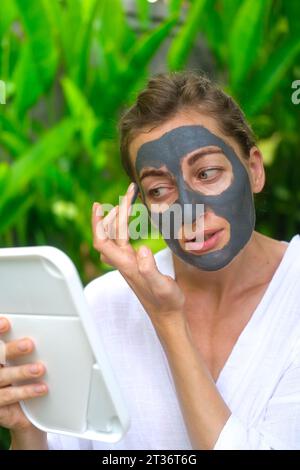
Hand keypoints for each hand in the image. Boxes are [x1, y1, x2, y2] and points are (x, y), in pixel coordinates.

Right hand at [0, 317, 47, 434]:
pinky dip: (26, 391)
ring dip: (22, 372)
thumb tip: (39, 332)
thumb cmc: (17, 379)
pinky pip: (8, 397)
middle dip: (11, 349)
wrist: (18, 411)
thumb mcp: (19, 360)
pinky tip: (41, 388)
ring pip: (2, 376)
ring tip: (39, 369)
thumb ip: (21, 349)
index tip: (6, 324)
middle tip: (29, 344)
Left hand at [91, 183, 184, 328]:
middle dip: (115, 211)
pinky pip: (124, 240)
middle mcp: (123, 262)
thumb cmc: (165, 302)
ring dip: (119, 217)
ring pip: (116, 236)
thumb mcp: (162, 286)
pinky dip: (125, 227)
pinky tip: (131, 222)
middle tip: (129, 192)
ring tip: (128, 201)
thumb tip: (143, 249)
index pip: (102, 241)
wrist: (167, 314)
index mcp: (126, 264)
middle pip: (110, 233)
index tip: (98, 205)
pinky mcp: (135, 263)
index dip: (97, 223)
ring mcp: (128, 262)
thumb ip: (151, 270)